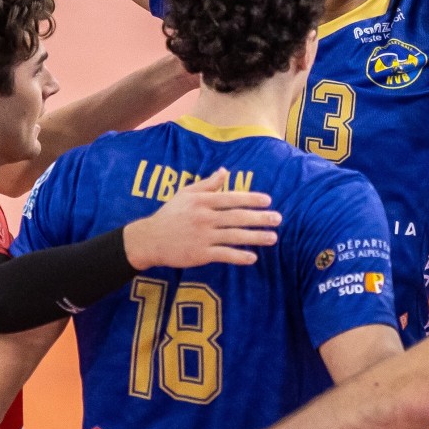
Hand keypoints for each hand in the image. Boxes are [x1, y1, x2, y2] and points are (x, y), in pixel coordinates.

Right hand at [123, 169, 280, 269]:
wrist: (150, 239)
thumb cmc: (169, 215)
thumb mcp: (185, 194)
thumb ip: (207, 183)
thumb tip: (225, 171)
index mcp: (202, 201)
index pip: (231, 198)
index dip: (251, 199)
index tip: (268, 200)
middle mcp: (204, 217)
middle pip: (237, 217)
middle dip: (260, 218)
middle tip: (278, 219)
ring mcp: (203, 236)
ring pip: (234, 236)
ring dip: (255, 237)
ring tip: (273, 238)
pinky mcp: (200, 254)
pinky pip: (224, 255)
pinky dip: (239, 256)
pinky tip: (252, 258)